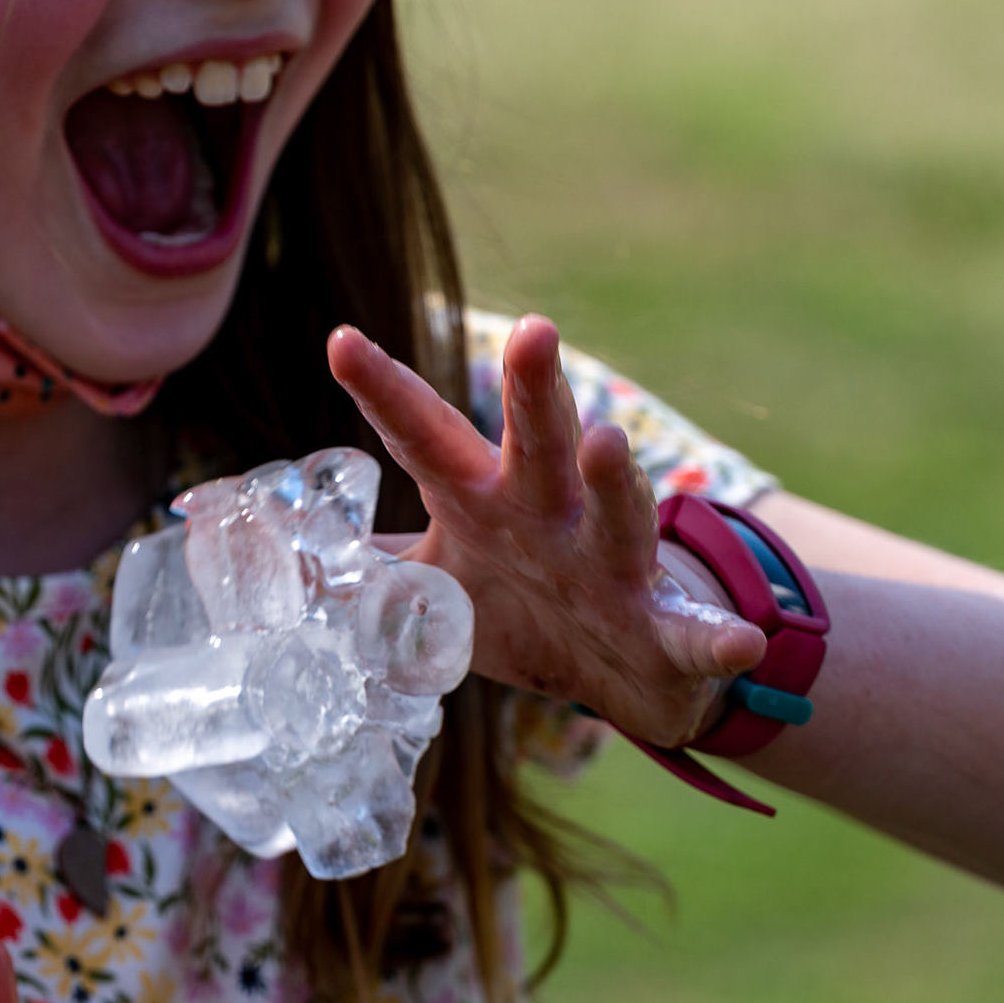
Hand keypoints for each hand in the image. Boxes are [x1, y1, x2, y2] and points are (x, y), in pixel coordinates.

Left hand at [328, 315, 765, 746]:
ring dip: (614, 484)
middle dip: (535, 392)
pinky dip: (717, 640)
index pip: (425, 436)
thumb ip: (358, 566)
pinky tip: (738, 641)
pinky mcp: (665, 630)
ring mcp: (611, 568)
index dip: (384, 392)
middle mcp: (549, 516)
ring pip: (616, 518)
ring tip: (608, 445)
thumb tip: (265, 550)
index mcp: (483, 501)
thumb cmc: (522, 606)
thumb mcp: (431, 584)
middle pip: (536, 445)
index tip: (340, 342)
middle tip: (532, 330)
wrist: (626, 672)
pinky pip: (694, 635)